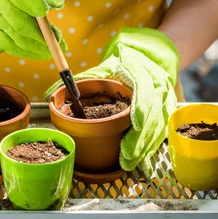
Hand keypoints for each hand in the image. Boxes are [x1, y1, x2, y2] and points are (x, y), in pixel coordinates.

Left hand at [44, 27, 178, 174]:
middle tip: (127, 158)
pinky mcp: (167, 111)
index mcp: (142, 72)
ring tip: (130, 163)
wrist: (152, 55)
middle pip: (155, 115)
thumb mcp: (106, 66)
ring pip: (159, 126)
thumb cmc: (126, 60)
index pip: (145, 93)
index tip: (135, 126)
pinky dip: (151, 147)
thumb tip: (50, 93)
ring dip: (146, 147)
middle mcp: (158, 86)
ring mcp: (165, 99)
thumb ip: (82, 80)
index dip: (141, 112)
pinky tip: (142, 161)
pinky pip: (160, 131)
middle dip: (141, 139)